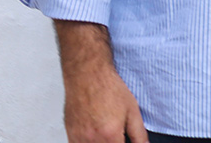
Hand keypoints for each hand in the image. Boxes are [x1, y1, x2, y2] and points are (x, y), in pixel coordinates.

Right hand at [54, 21, 147, 142]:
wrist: (87, 73)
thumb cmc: (108, 88)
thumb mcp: (132, 110)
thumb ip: (139, 133)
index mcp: (110, 136)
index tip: (125, 140)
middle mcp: (92, 140)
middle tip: (118, 135)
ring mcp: (79, 139)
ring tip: (107, 133)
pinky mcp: (71, 135)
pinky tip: (96, 135)